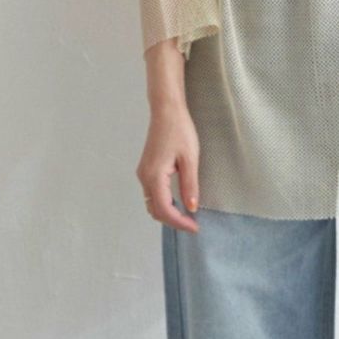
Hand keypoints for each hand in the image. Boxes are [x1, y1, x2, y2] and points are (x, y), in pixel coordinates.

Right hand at [136, 101, 200, 232]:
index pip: (164, 209)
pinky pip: (152, 194)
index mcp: (155, 176)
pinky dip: (163, 203)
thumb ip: (190, 185)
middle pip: (155, 210)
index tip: (195, 227)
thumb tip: (191, 207)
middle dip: (173, 221)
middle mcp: (144, 177)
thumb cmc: (179, 131)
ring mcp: (143, 174)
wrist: (166, 112)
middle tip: (193, 224)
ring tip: (187, 216)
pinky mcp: (146, 170)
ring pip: (152, 203)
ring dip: (168, 213)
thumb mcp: (190, 159)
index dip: (179, 222)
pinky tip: (178, 202)